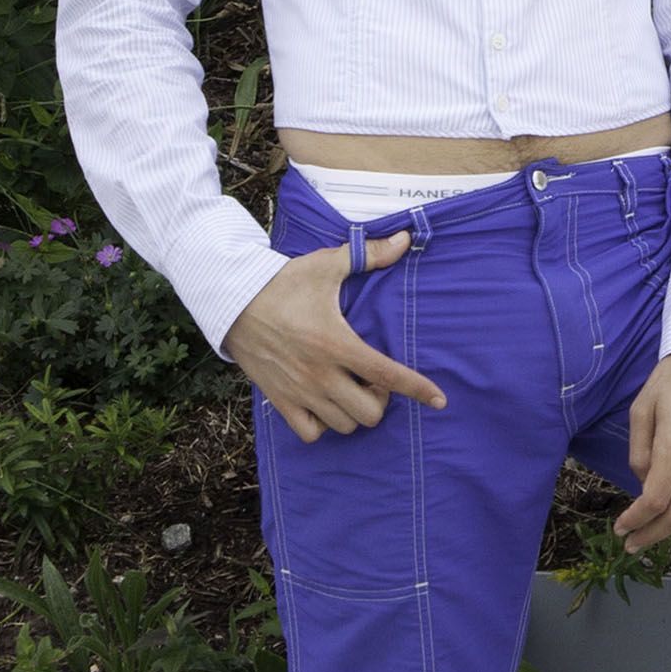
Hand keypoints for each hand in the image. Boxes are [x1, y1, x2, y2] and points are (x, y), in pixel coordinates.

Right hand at [224, 231, 447, 442]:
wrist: (231, 301)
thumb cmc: (282, 283)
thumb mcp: (326, 265)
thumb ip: (370, 255)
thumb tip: (405, 239)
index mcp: (336, 343)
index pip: (387, 374)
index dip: (417, 389)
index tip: (438, 399)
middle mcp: (320, 374)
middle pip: (369, 413)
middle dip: (381, 400)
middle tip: (373, 379)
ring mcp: (299, 392)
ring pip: (344, 426)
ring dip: (355, 412)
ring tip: (350, 388)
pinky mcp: (279, 401)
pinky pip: (310, 433)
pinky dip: (323, 425)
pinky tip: (326, 404)